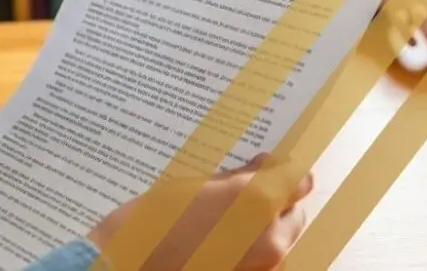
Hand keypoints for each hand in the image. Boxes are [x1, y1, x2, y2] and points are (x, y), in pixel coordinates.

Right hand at [87, 153, 313, 269]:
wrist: (127, 268)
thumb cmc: (156, 221)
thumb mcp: (196, 186)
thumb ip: (236, 178)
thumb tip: (261, 168)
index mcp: (258, 202)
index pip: (299, 181)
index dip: (285, 171)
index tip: (267, 166)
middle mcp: (270, 237)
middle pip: (294, 215)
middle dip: (276, 203)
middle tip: (245, 194)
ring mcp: (261, 266)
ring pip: (280, 241)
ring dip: (264, 228)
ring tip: (227, 220)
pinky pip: (262, 260)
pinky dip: (250, 249)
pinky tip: (220, 241)